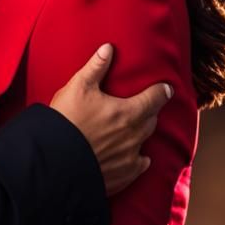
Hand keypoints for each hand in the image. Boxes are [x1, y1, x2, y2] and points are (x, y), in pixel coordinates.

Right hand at [49, 44, 172, 196]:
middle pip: (151, 120)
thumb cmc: (67, 120)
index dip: (162, 91)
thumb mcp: (78, 87)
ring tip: (138, 126)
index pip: (154, 99)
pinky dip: (140, 159)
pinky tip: (138, 157)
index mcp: (127, 112)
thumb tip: (108, 48)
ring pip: (145, 141)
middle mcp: (133, 136)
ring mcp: (129, 158)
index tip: (167, 88)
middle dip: (151, 110)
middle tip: (147, 105)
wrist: (56, 160)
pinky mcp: (122, 176)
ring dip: (143, 132)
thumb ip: (96, 67)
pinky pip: (140, 165)